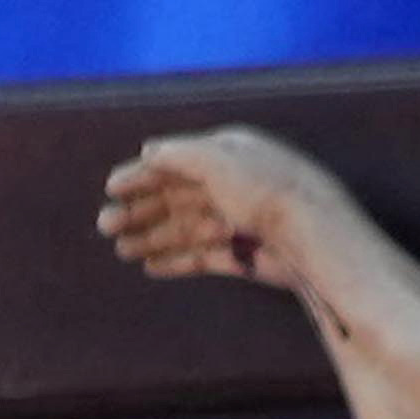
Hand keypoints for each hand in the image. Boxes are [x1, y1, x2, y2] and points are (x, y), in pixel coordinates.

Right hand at [99, 127, 322, 291]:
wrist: (314, 235)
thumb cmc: (266, 189)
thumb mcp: (215, 159)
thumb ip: (178, 154)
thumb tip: (149, 151)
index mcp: (227, 156)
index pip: (177, 164)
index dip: (143, 176)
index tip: (112, 189)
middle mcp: (233, 188)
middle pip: (178, 199)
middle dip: (141, 211)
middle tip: (105, 226)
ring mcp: (241, 224)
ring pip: (187, 229)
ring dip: (152, 238)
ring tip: (122, 250)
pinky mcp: (249, 257)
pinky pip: (205, 258)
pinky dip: (178, 261)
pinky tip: (152, 267)